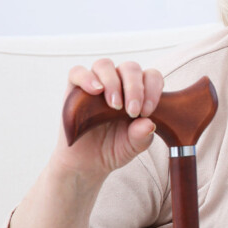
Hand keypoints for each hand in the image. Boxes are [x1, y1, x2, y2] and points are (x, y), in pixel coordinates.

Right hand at [52, 58, 163, 178]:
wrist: (87, 163)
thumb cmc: (115, 149)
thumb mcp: (133, 147)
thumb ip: (142, 136)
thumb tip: (149, 124)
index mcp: (139, 93)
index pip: (151, 77)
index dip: (153, 89)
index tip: (147, 112)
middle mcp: (119, 84)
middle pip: (130, 68)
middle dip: (134, 88)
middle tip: (132, 111)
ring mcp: (96, 84)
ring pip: (105, 65)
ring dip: (112, 82)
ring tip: (114, 105)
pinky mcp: (75, 88)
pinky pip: (77, 72)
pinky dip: (87, 78)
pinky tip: (96, 91)